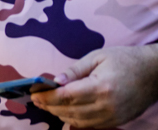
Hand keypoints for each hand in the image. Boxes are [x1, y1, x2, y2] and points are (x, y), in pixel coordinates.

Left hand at [31, 46, 157, 127]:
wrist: (153, 73)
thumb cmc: (124, 60)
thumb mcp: (97, 57)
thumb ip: (75, 71)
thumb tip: (55, 80)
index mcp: (101, 87)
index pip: (67, 96)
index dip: (48, 97)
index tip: (34, 93)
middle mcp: (107, 105)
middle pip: (71, 110)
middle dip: (50, 106)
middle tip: (36, 100)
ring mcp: (114, 116)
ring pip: (79, 121)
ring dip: (60, 114)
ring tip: (47, 105)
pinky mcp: (118, 121)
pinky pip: (91, 125)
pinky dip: (75, 120)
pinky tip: (64, 112)